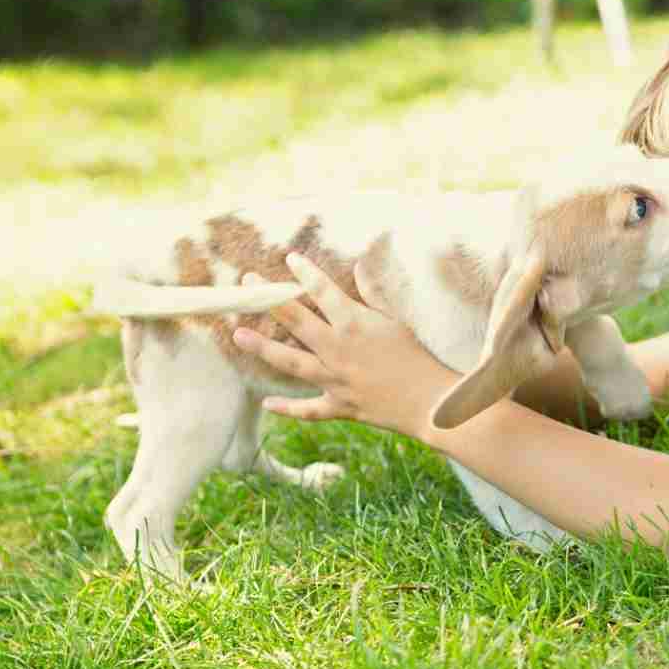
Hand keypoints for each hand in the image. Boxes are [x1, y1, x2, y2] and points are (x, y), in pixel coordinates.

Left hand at [232, 253, 454, 437]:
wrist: (430, 402)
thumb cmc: (418, 356)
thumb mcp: (398, 319)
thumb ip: (375, 293)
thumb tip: (360, 265)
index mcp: (354, 324)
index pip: (322, 291)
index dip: (304, 273)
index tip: (290, 259)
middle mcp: (338, 349)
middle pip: (295, 321)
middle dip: (269, 299)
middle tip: (247, 283)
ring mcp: (335, 380)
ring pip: (291, 362)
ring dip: (263, 348)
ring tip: (239, 335)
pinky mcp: (340, 406)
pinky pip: (308, 409)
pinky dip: (288, 408)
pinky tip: (267, 402)